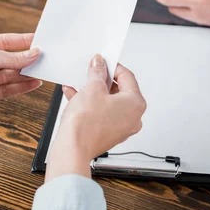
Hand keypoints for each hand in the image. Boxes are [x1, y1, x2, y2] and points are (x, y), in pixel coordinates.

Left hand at [0, 34, 41, 153]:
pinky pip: (7, 88)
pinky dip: (21, 86)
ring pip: (8, 75)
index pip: (2, 41)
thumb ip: (12, 56)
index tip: (36, 41)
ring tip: (41, 72)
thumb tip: (31, 54)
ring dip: (24, 74)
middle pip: (7, 59)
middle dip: (24, 60)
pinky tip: (33, 83)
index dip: (20, 41)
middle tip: (42, 58)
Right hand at [46, 54, 145, 180]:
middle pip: (120, 90)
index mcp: (136, 103)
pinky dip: (91, 104)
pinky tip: (75, 96)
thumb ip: (98, 72)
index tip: (103, 61)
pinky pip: (102, 113)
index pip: (127, 76)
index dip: (112, 66)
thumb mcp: (92, 88)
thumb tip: (99, 64)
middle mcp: (133, 117)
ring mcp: (122, 127)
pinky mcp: (109, 134)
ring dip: (94, 92)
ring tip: (80, 84)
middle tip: (92, 71)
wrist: (73, 148)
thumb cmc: (86, 123)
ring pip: (109, 102)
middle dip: (103, 80)